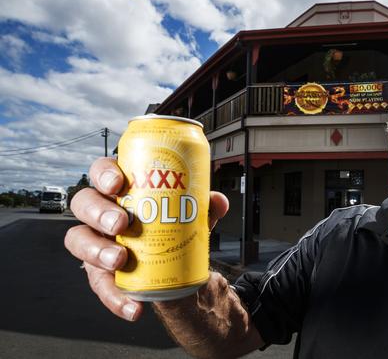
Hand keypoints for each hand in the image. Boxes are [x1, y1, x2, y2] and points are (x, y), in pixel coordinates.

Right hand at [64, 157, 228, 320]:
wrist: (173, 265)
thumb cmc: (169, 226)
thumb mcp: (188, 215)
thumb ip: (203, 208)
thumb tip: (217, 202)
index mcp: (120, 189)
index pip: (101, 171)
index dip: (104, 173)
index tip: (118, 183)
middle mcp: (101, 212)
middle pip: (83, 203)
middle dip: (99, 212)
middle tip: (121, 223)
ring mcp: (96, 241)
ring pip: (78, 240)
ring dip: (96, 250)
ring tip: (120, 260)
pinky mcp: (98, 271)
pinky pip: (99, 283)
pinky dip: (115, 297)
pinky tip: (133, 306)